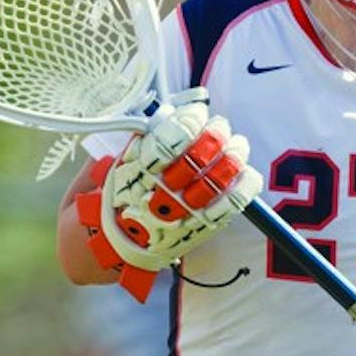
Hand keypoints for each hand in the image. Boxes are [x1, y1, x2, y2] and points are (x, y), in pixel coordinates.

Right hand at [76, 90, 262, 298]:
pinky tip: (247, 172)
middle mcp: (162, 191)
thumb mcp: (112, 164)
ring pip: (219, 178)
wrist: (109, 245)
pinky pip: (232, 204)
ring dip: (233, 156)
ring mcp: (184, 211)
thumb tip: (170, 112)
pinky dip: (246, 185)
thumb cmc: (113, 196)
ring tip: (236, 146)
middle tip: (218, 127)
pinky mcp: (202, 227)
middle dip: (215, 135)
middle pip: (200, 156)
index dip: (191, 119)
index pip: (172, 138)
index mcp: (138, 170)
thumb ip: (140, 140)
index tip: (197, 111)